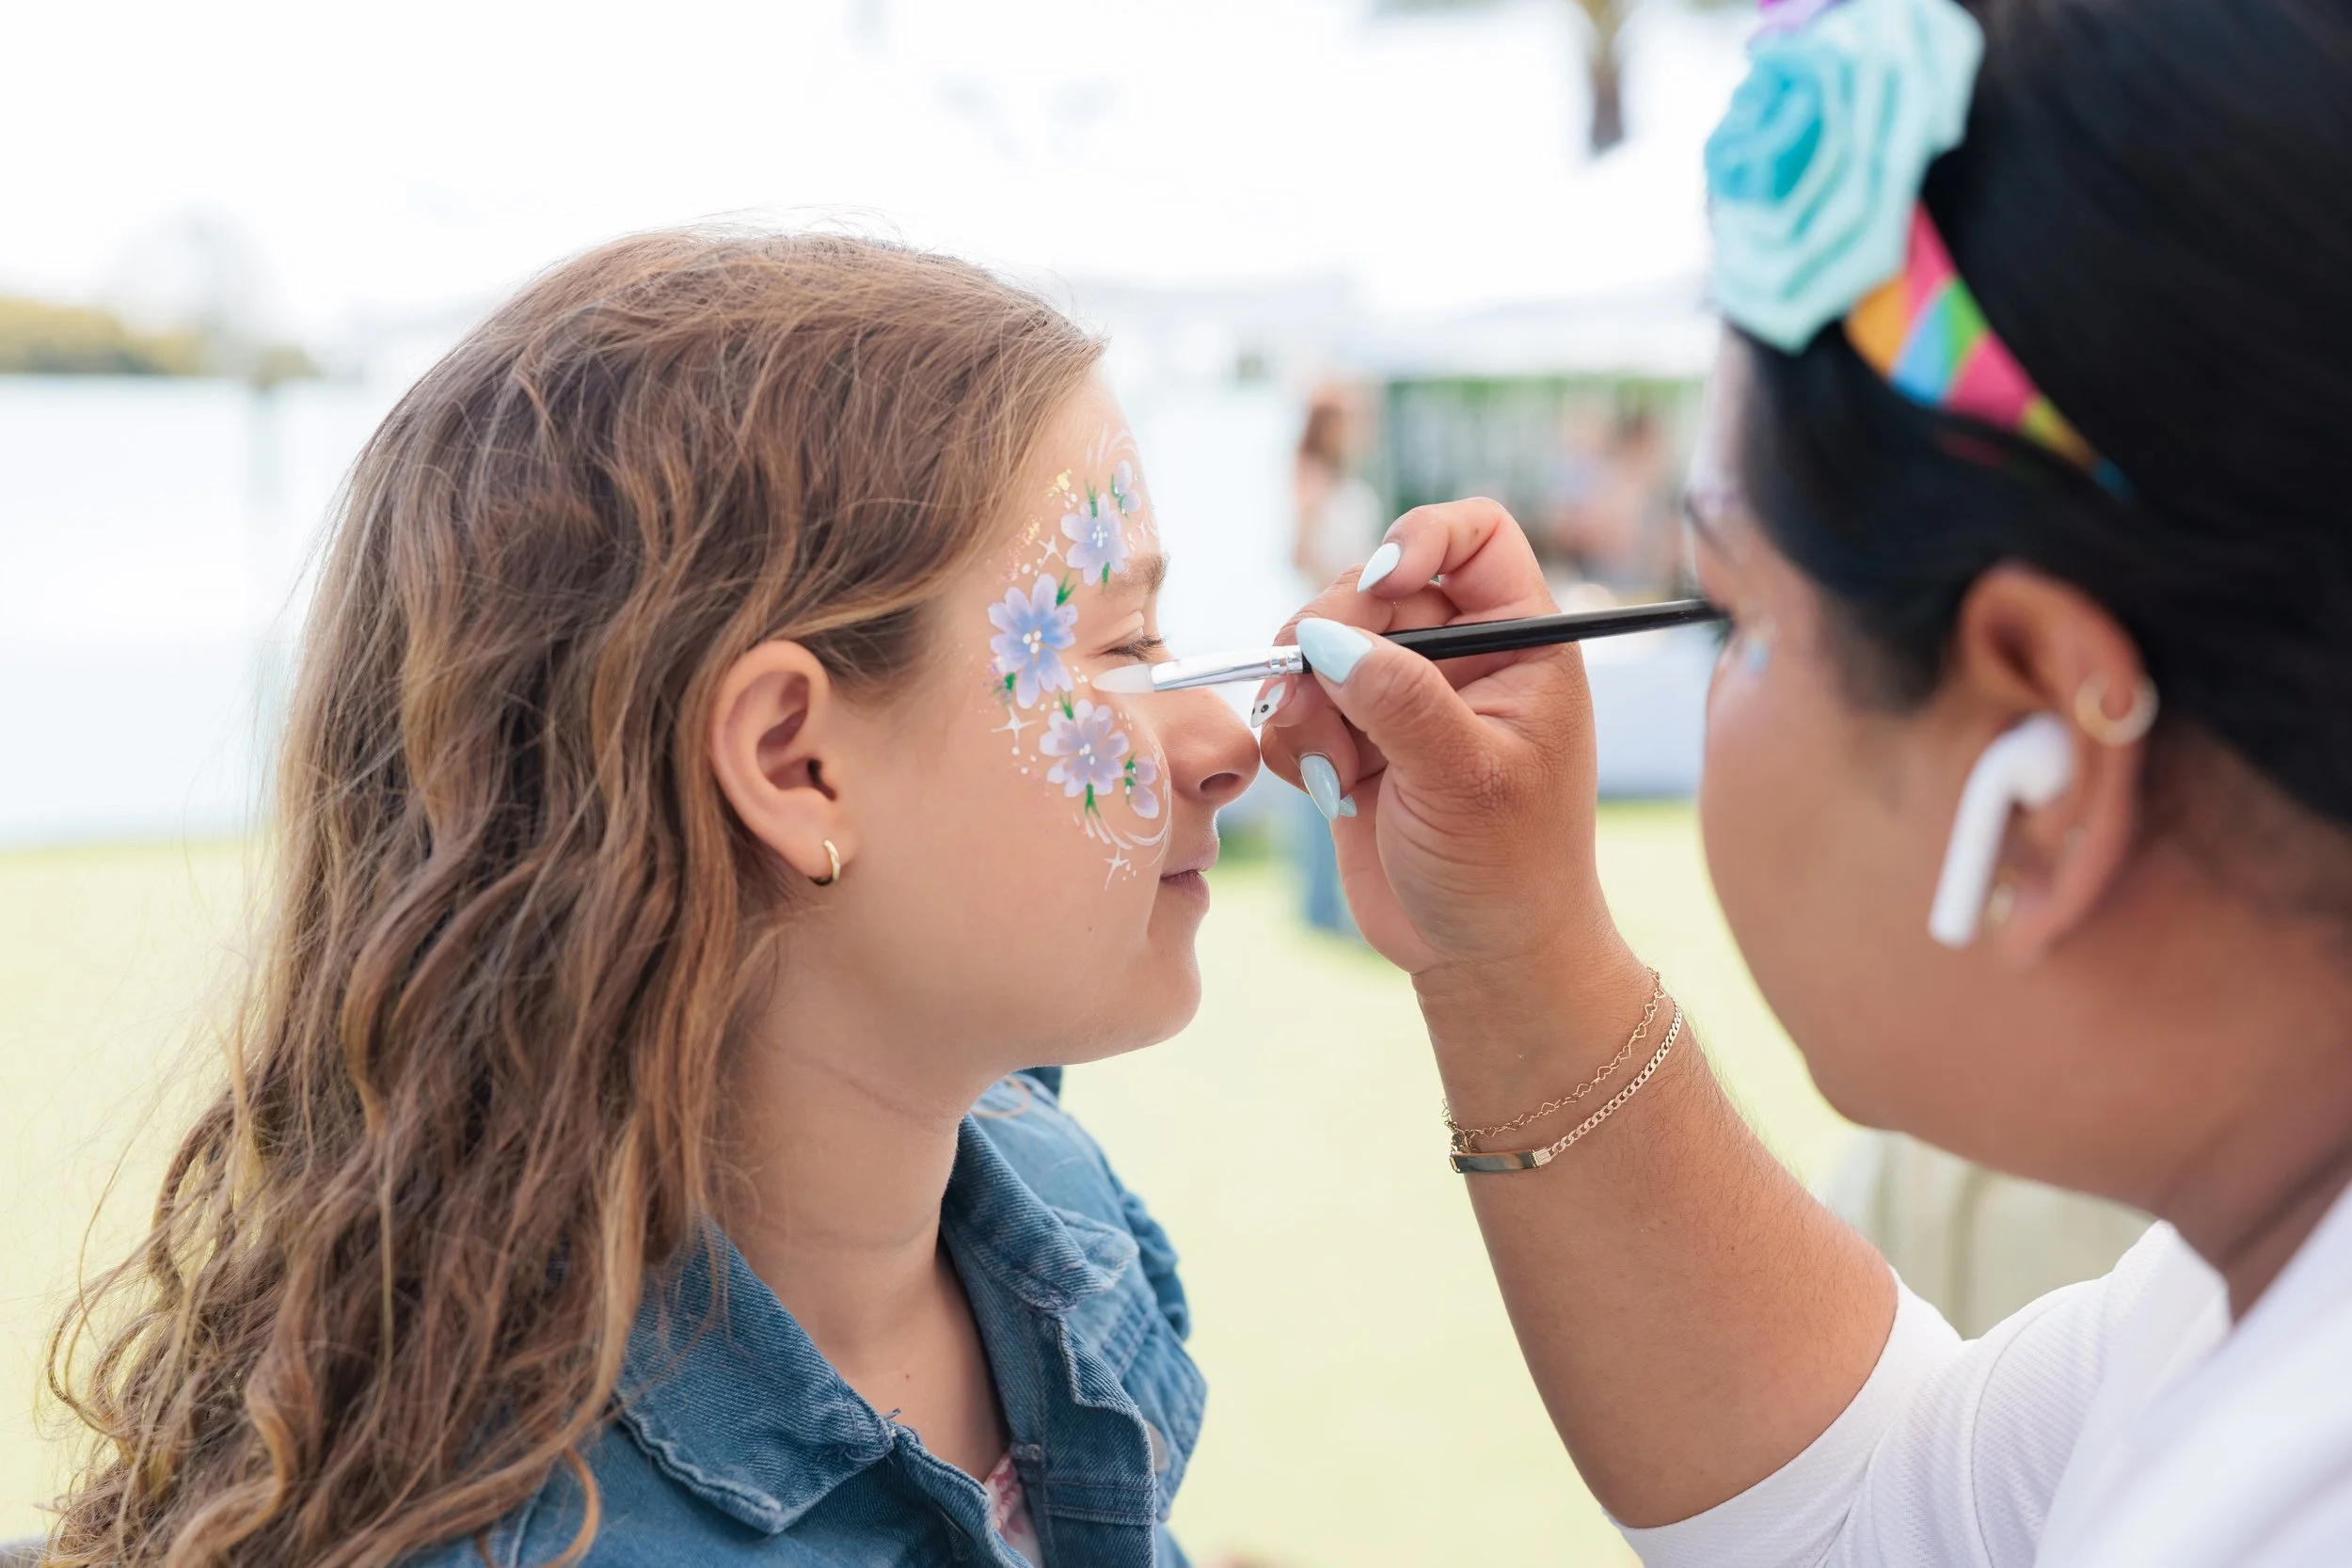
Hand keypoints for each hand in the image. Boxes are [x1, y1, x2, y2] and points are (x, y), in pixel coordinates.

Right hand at [1258, 499, 1625, 989]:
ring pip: (1320, 646)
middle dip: (1330, 632)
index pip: (1475, 536)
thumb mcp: (1467, 779)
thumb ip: (1400, 700)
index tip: (1384, 580)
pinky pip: (1297, 707)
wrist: (1482, 960)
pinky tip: (1323, 789)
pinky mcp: (1352, 741)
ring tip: (1325, 763)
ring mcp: (1400, 699)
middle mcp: (1459, 658)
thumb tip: (1324, 638)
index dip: (1422, 538)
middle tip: (1304, 683)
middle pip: (1372, 587)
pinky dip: (1292, 740)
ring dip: (1303, 697)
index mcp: (1520, 644)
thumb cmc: (1509, 872)